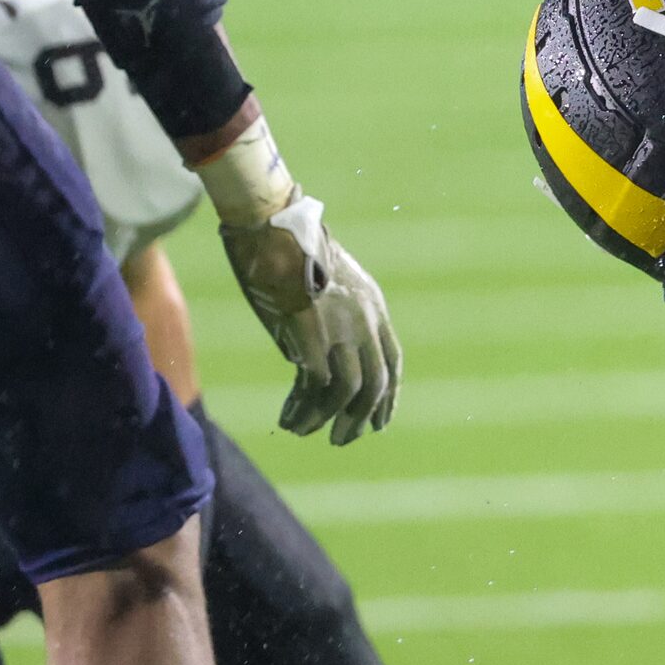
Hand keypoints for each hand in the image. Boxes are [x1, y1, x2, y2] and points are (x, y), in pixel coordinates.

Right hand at [221, 194, 401, 444]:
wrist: (271, 225)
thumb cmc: (287, 250)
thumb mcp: (325, 284)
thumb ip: (329, 323)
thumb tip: (310, 366)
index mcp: (373, 306)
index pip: (393, 360)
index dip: (389, 395)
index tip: (380, 421)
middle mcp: (365, 319)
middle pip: (376, 382)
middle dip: (362, 417)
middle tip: (344, 439)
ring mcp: (340, 326)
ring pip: (348, 390)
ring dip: (328, 418)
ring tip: (307, 433)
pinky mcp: (311, 333)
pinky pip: (315, 385)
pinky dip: (304, 407)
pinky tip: (289, 419)